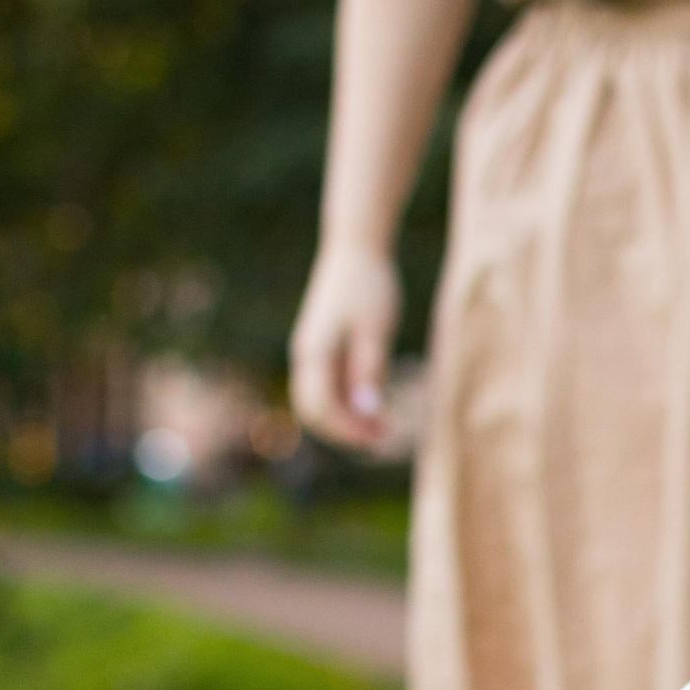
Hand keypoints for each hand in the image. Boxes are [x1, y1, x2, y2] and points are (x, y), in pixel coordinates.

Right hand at [288, 241, 402, 452]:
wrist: (356, 248)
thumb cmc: (369, 285)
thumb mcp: (376, 330)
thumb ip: (369, 370)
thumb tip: (365, 411)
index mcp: (314, 352)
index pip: (320, 407)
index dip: (347, 430)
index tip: (379, 438)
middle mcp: (306, 356)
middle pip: (313, 411)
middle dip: (345, 432)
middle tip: (383, 440)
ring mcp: (313, 353)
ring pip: (320, 402)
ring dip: (347, 420)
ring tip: (383, 429)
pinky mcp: (324, 349)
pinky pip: (330, 387)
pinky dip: (349, 404)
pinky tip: (377, 407)